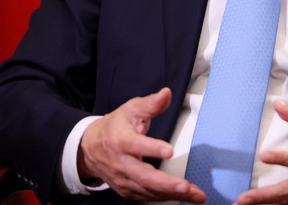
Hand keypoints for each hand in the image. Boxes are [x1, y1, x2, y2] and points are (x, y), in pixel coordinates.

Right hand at [78, 87, 205, 202]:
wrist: (90, 147)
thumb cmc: (115, 126)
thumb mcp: (131, 109)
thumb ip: (151, 104)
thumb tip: (167, 93)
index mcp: (121, 139)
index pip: (136, 145)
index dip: (152, 148)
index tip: (169, 150)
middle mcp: (121, 163)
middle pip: (143, 176)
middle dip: (166, 184)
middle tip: (186, 186)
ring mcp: (123, 179)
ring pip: (148, 190)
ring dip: (172, 194)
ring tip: (196, 195)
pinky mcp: (127, 190)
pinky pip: (147, 197)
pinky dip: (165, 197)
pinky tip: (184, 196)